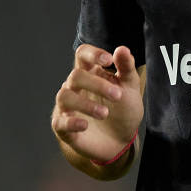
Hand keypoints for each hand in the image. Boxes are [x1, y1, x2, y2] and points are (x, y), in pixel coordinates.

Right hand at [52, 44, 143, 163]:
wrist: (120, 141)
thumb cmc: (123, 110)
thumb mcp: (130, 89)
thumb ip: (126, 69)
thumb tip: (123, 49)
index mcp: (90, 73)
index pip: (82, 54)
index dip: (92, 54)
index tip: (109, 60)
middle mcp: (74, 87)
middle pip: (76, 76)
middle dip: (97, 84)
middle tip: (118, 95)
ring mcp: (67, 107)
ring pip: (65, 97)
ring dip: (85, 104)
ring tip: (105, 113)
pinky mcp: (64, 128)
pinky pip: (60, 122)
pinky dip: (71, 123)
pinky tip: (85, 125)